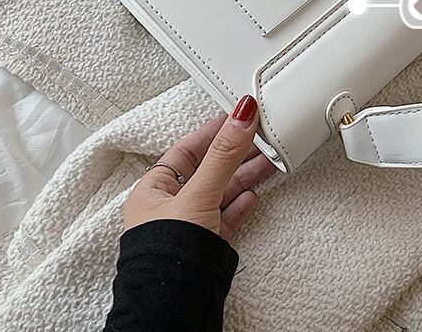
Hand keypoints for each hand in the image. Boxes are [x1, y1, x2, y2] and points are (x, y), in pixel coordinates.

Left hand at [124, 95, 274, 240]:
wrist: (175, 305)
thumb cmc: (168, 253)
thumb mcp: (199, 193)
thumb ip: (223, 154)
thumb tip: (239, 117)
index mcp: (153, 190)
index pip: (186, 149)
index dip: (212, 132)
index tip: (235, 118)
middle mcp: (169, 207)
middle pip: (207, 170)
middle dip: (235, 154)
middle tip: (259, 138)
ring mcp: (188, 227)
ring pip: (220, 193)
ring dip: (244, 177)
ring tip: (267, 161)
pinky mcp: (204, 245)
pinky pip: (225, 217)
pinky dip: (241, 205)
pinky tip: (253, 197)